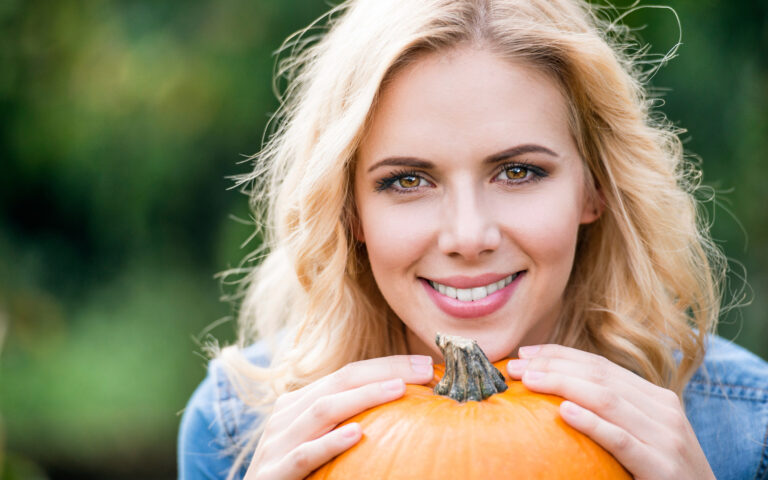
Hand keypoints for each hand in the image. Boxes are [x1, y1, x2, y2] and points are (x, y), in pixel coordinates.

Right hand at [244, 354, 433, 479]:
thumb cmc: (295, 473)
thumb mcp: (316, 441)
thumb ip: (346, 420)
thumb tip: (401, 404)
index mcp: (298, 404)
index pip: (347, 375)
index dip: (386, 365)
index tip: (425, 364)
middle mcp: (286, 416)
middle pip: (339, 382)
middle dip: (384, 371)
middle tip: (425, 370)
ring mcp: (277, 443)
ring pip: (322, 410)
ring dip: (363, 397)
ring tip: (398, 390)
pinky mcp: (273, 473)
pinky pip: (305, 454)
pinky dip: (331, 443)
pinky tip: (357, 434)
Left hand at [506, 345, 714, 479]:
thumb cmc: (664, 473)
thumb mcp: (644, 435)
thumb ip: (614, 413)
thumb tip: (561, 398)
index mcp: (656, 398)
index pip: (601, 366)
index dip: (560, 355)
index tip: (526, 353)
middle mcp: (663, 410)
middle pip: (599, 376)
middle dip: (553, 366)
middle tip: (515, 367)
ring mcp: (665, 436)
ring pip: (607, 399)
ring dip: (562, 385)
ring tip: (529, 381)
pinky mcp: (662, 465)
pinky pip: (621, 439)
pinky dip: (592, 423)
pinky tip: (564, 413)